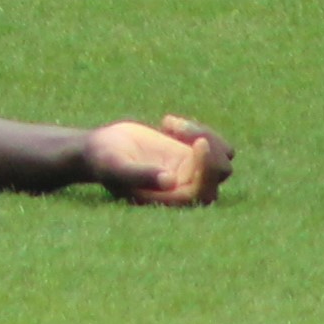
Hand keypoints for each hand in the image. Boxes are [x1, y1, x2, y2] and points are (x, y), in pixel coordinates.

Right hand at [87, 116, 230, 206]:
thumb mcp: (117, 169)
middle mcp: (187, 188)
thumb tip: (170, 181)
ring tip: (168, 124)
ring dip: (203, 133)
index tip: (199, 142)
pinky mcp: (189, 152)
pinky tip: (165, 123)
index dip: (209, 168)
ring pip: (223, 155)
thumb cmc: (104, 163)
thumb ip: (140, 176)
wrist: (101, 150)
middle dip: (207, 145)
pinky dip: (195, 128)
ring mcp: (191, 169)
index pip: (206, 190)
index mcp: (173, 200)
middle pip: (222, 171)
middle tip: (177, 127)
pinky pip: (212, 141)